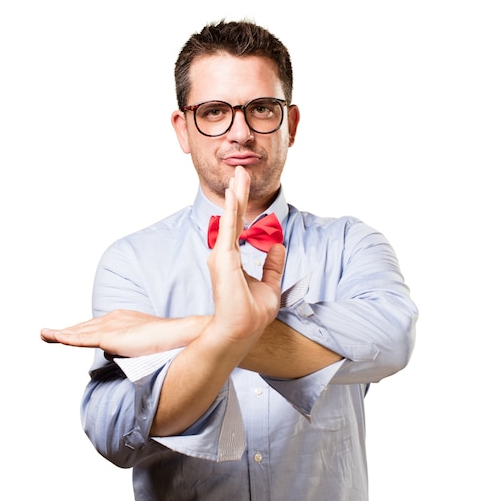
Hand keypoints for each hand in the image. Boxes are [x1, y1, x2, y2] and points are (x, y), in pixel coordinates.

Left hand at [41, 311, 208, 356]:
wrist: (181, 334)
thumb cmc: (170, 342)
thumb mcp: (147, 345)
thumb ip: (134, 349)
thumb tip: (128, 358)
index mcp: (124, 319)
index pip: (97, 326)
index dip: (81, 331)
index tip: (69, 334)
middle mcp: (115, 318)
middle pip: (84, 327)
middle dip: (66, 330)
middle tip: (47, 333)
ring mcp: (112, 326)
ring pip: (79, 331)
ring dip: (60, 333)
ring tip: (44, 334)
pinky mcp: (111, 337)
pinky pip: (81, 338)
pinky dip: (64, 337)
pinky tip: (52, 337)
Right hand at [206, 166, 284, 342]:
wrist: (243, 330)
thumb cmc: (252, 313)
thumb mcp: (271, 285)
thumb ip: (273, 265)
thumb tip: (278, 246)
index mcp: (233, 259)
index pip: (238, 226)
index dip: (242, 206)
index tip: (244, 185)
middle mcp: (224, 254)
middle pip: (233, 217)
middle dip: (238, 192)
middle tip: (241, 170)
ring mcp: (222, 255)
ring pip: (231, 218)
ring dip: (235, 195)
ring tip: (239, 173)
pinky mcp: (224, 258)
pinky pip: (229, 228)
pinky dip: (230, 209)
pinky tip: (232, 193)